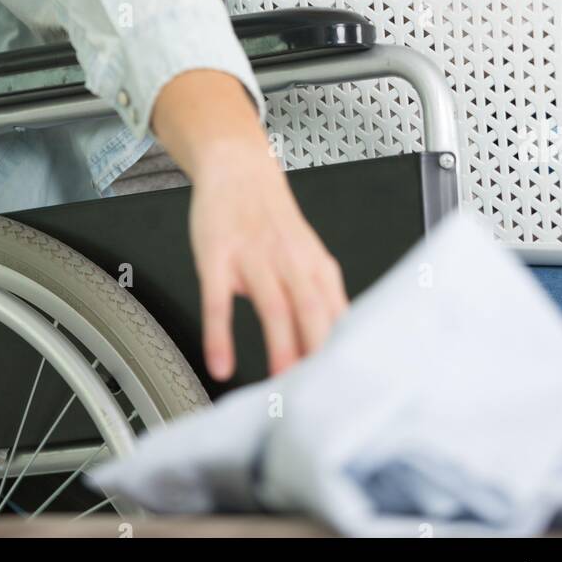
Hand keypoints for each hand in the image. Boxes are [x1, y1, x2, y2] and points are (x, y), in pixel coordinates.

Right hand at [188, 142, 349, 380]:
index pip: (335, 313)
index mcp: (315, 264)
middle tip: (318, 393)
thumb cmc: (272, 219)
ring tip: (279, 385)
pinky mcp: (217, 256)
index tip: (344, 384)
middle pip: (312, 310)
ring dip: (279, 346)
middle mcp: (289, 260)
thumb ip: (322, 297)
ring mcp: (252, 256)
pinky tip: (220, 362)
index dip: (341, 350)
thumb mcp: (307, 254)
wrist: (238, 168)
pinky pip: (218, 300)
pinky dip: (219, 334)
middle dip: (317, 352)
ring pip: (272, 305)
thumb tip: (338, 346)